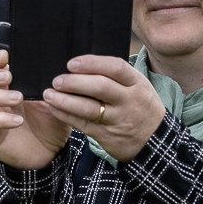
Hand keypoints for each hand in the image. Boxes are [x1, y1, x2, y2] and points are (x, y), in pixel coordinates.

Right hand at [0, 50, 71, 169]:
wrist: (52, 153)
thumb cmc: (50, 123)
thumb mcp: (54, 99)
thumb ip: (49, 83)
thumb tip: (53, 63)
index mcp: (5, 87)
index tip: (4, 55)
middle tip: (8, 77)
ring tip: (18, 98)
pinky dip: (1, 119)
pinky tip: (18, 120)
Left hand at [43, 55, 164, 162]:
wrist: (154, 139)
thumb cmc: (139, 106)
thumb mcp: (137, 86)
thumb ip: (115, 76)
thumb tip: (80, 65)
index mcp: (137, 83)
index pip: (115, 68)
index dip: (92, 63)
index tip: (71, 63)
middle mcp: (129, 100)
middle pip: (100, 87)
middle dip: (75, 82)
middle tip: (57, 80)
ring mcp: (118, 119)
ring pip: (89, 108)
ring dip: (65, 101)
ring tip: (48, 94)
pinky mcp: (107, 135)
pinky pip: (83, 124)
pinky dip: (65, 115)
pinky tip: (54, 108)